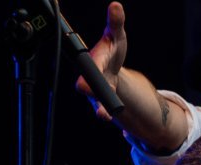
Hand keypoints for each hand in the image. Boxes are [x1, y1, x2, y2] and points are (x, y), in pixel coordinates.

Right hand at [76, 2, 126, 120]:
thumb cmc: (113, 49)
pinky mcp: (102, 99)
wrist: (113, 66)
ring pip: (94, 99)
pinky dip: (104, 112)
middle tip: (84, 89)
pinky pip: (102, 108)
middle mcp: (92, 75)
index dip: (89, 65)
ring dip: (98, 106)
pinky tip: (106, 117)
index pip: (91, 62)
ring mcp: (96, 89)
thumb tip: (116, 6)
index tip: (86, 66)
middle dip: (87, 87)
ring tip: (102, 114)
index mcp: (95, 58)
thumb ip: (115, 22)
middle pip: (86, 83)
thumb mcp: (117, 35)